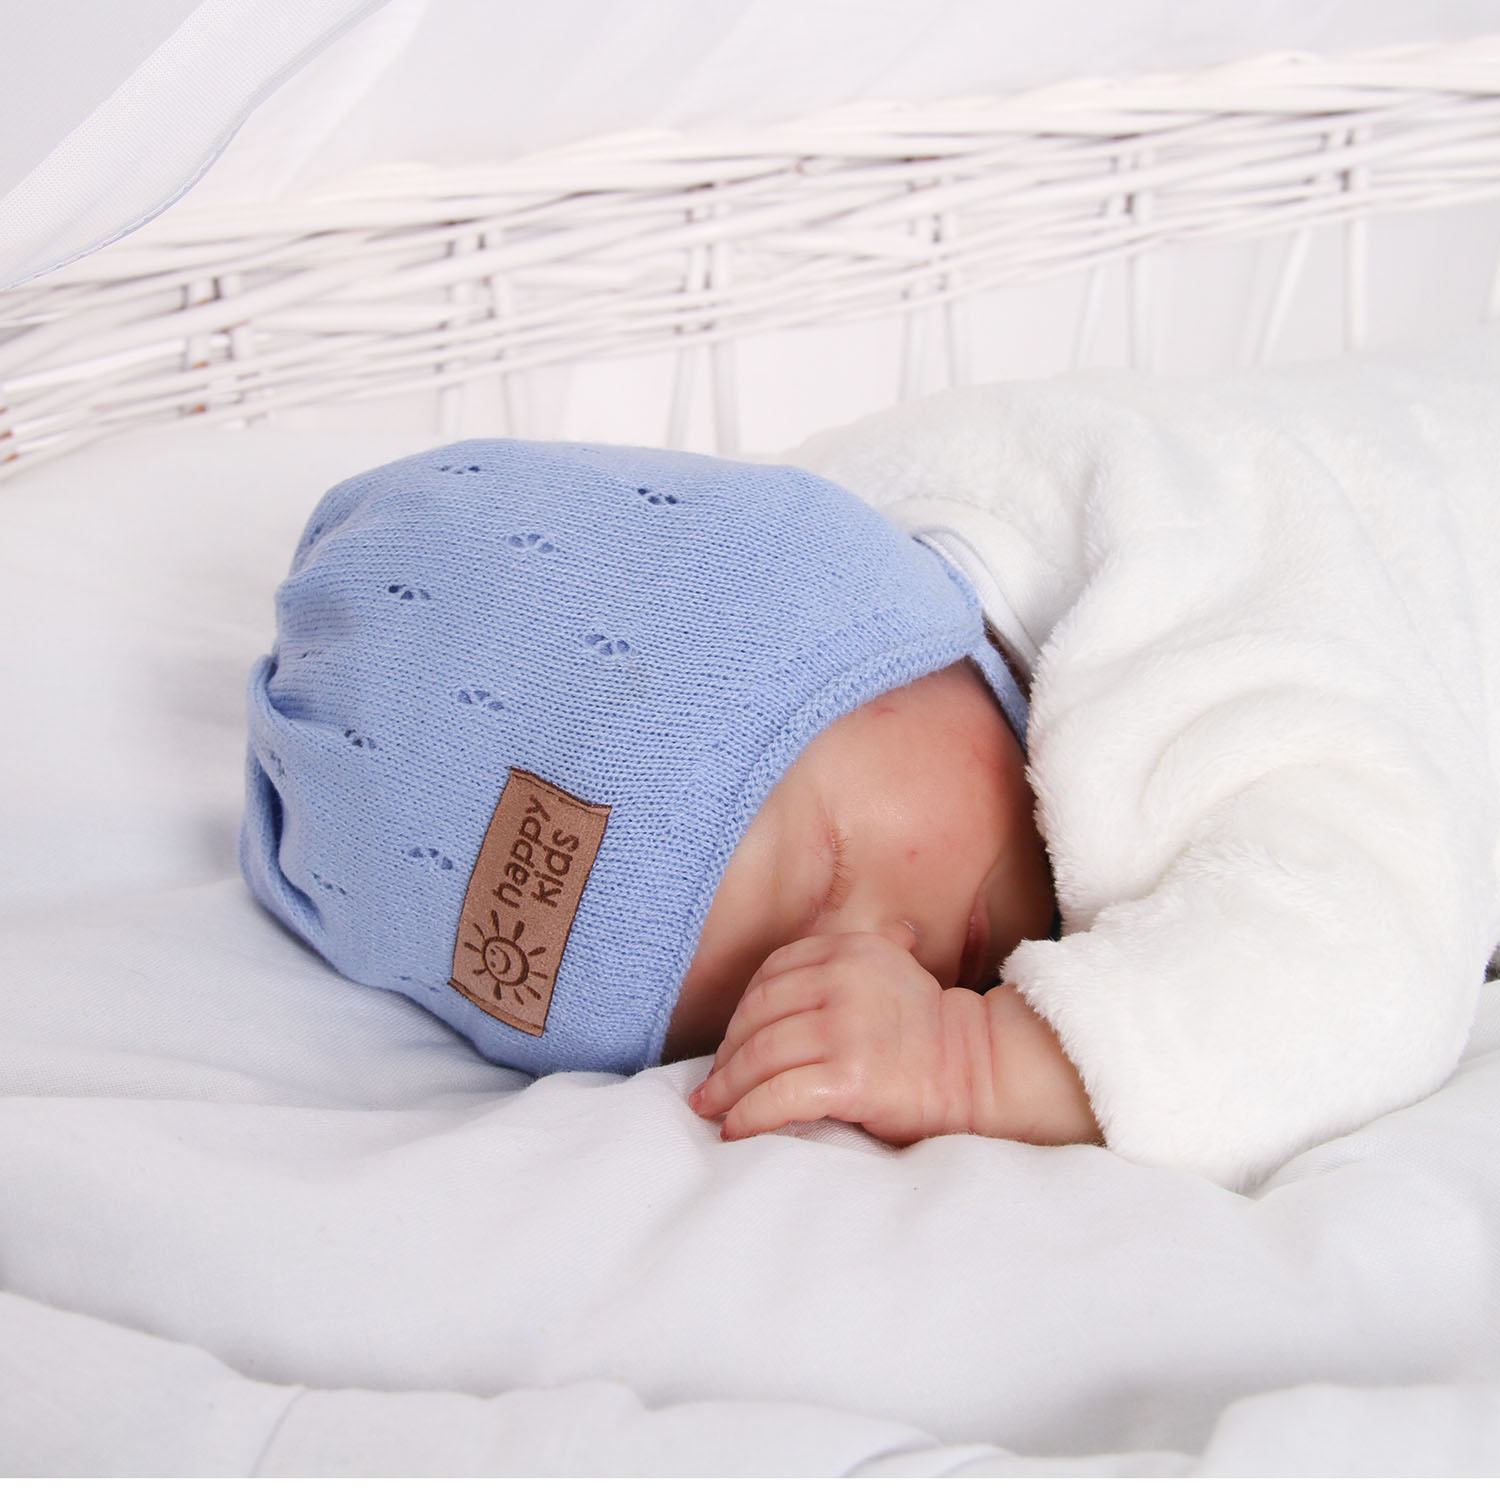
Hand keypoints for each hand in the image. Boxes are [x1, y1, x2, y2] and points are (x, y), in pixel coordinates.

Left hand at [687, 925, 1100, 1148]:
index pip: (769, 977)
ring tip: (712, 1109)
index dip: (739, 1014)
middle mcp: (843, 980)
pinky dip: (748, 1115)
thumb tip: (787, 983)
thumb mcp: (888, 971)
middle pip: (756, 1017)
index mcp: (848, 949)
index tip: (729, 1044)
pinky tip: (736, 1130)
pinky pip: (778, 1096)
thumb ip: (842, 965)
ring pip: (759, 1057)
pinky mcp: (850, 1077)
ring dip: (726, 1089)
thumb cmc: (925, 1032)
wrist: (979, 1071)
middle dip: (727, 1055)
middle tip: (711, 1084)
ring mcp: (845, 1028)